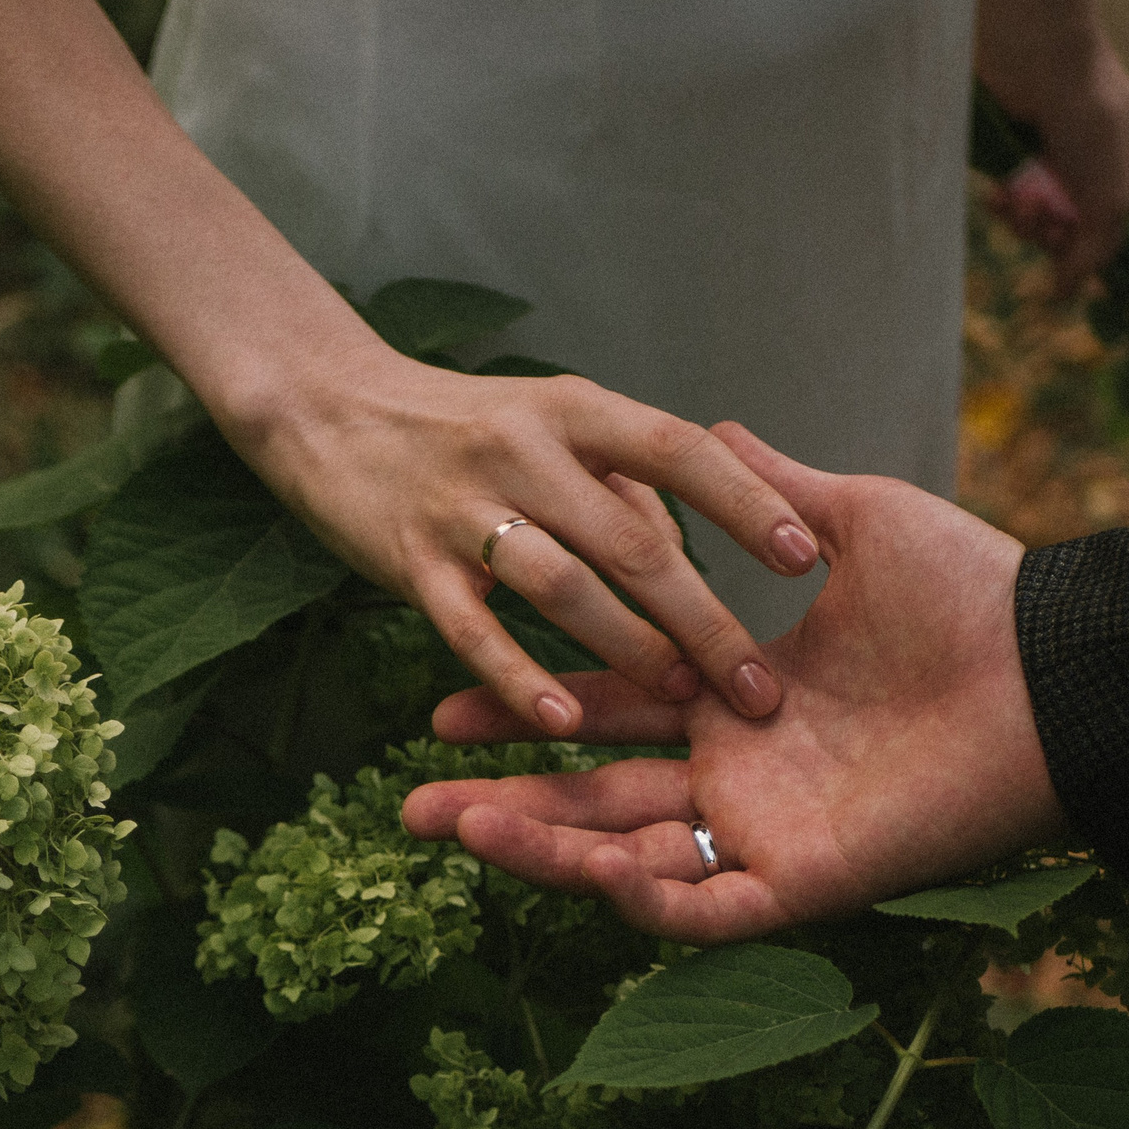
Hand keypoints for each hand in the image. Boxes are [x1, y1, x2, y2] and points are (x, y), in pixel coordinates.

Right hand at [225, 342, 819, 734]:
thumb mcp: (552, 414)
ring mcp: (464, 509)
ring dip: (627, 649)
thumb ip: (624, 471)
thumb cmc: (458, 422)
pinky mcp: (410, 565)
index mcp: (575, 410)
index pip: (680, 452)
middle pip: (633, 539)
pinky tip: (560, 723)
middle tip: (760, 686)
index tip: (805, 557)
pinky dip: (519, 678)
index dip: (745, 504)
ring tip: (680, 701)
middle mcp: (525, 451)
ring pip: (562, 587)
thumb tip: (690, 539)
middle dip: (705, 617)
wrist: (324, 404)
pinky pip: (473, 630)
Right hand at [401, 427, 1065, 942]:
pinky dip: (639, 898)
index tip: (436, 706)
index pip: (604, 716)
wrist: (1054, 664)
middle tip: (408, 808)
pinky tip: (578, 868)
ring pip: (628, 864)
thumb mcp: (856, 522)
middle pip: (593, 803)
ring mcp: (767, 837)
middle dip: (499, 808)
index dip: (521, 713)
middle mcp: (739, 780)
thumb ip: (776, 491)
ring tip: (450, 832)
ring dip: (540, 855)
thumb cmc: (973, 594)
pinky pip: (705, 909)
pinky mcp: (806, 884)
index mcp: (738, 706)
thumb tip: (721, 427)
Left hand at [974, 0, 1128, 292]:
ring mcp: (1068, 158)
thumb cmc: (1091, 121)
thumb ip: (1095, 254)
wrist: (1036, 59)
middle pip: (1082, 231)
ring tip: (1021, 202)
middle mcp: (1112, 162)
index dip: (1104, 249)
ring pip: (1046, 220)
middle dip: (1057, 235)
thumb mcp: (1110, 200)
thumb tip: (1062, 296)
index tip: (1081, 259)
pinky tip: (997, 198)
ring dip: (1029, 223)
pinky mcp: (1027, 155)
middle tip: (1044, 220)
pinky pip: (1018, 201)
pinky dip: (1007, 206)